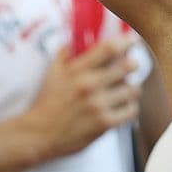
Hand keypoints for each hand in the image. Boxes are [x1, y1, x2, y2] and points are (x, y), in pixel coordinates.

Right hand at [22, 34, 140, 159]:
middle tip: (130, 66)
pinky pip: (131, 110)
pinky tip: (122, 107)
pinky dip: (130, 108)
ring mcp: (98, 105)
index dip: (126, 41)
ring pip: (133, 89)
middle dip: (132, 64)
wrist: (38, 135)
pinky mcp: (104, 123)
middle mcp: (90, 85)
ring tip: (124, 91)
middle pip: (127, 66)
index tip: (132, 40)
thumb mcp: (52, 73)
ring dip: (131, 88)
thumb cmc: (46, 102)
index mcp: (78, 70)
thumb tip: (76, 36)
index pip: (109, 48)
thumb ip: (65, 53)